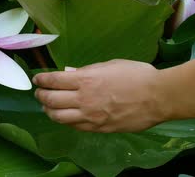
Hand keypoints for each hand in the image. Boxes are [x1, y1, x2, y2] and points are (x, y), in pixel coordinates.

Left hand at [32, 59, 167, 132]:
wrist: (158, 97)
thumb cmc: (136, 75)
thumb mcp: (109, 65)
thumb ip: (87, 71)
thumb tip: (70, 73)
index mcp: (85, 79)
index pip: (53, 81)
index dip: (41, 80)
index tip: (37, 80)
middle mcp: (83, 99)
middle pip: (51, 100)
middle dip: (40, 96)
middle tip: (38, 93)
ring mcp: (90, 116)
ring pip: (58, 117)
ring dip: (49, 111)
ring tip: (47, 107)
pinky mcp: (99, 128)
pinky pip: (75, 126)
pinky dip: (65, 121)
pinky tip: (65, 117)